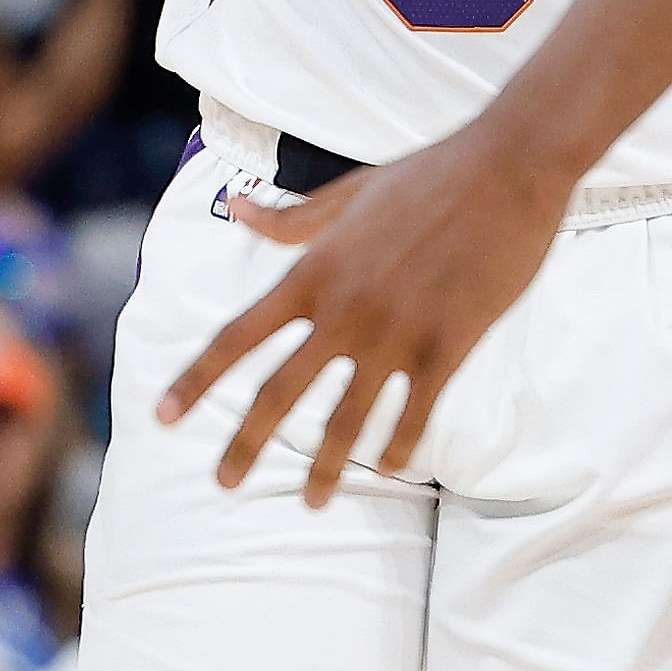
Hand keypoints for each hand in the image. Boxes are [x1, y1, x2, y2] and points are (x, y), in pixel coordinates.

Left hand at [155, 123, 566, 502]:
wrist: (508, 169)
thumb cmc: (431, 173)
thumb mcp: (351, 192)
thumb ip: (294, 218)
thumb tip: (241, 209)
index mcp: (315, 272)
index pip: (238, 336)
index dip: (196, 380)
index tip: (163, 416)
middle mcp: (346, 310)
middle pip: (279, 392)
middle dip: (244, 444)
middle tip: (223, 482)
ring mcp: (398, 333)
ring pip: (347, 419)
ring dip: (325, 467)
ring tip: (311, 501)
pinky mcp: (449, 345)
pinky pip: (415, 413)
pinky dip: (398, 446)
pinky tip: (389, 467)